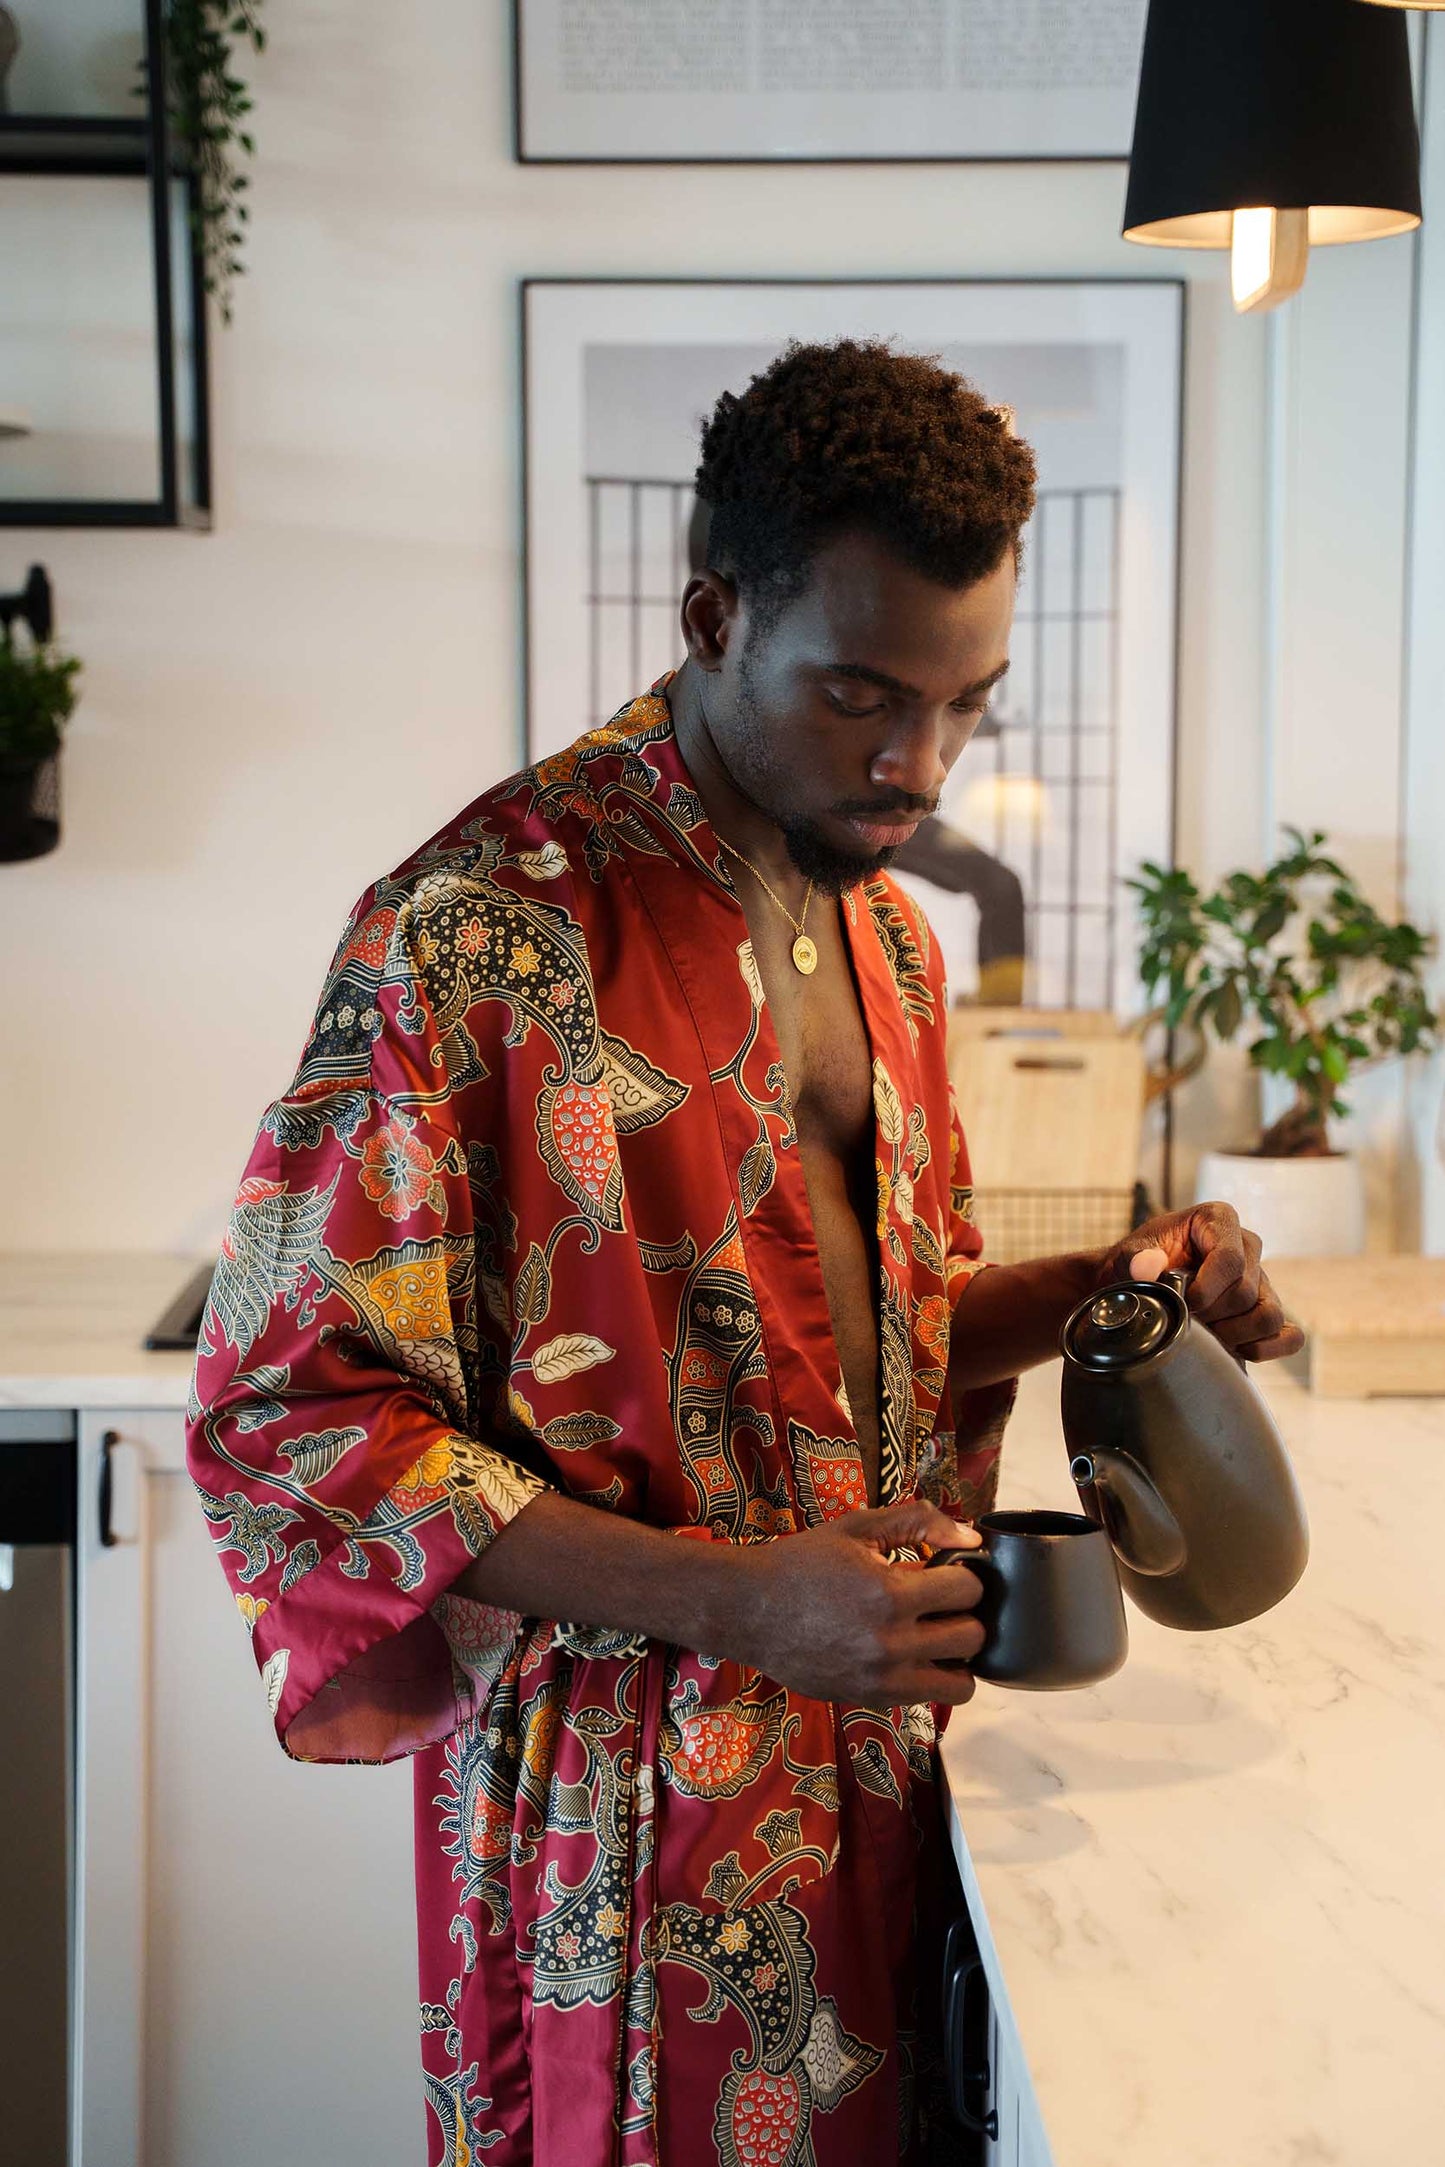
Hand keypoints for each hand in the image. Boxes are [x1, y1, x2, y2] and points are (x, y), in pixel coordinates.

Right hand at [728, 1500, 987, 1708]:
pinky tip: (910, 1654)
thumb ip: (918, 1523)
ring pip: (960, 1684)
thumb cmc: (803, 1562)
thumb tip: (972, 1538)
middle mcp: (890, 1644)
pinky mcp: (868, 1700)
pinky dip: (929, 1677)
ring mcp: (880, 1679)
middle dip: (965, 1614)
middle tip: (943, 1604)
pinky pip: (927, 1698)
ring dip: (957, 1657)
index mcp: (889, 1594)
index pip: (968, 1590)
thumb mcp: (858, 1528)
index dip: (964, 1575)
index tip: (947, 1572)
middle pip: (973, 1638)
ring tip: (935, 1636)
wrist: (749, 1609)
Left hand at [1103, 1202, 1305, 1362]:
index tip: (1184, 1304)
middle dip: (1211, 1314)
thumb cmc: (1136, 1266)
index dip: (1206, 1290)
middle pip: (1245, 1292)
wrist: (1139, 1287)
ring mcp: (1262, 1278)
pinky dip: (1267, 1348)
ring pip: (1269, 1315)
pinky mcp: (1268, 1308)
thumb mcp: (1126, 1256)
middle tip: (1184, 1318)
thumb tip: (1148, 1267)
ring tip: (1204, 1333)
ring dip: (1234, 1334)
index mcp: (1217, 1219)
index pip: (1229, 1259)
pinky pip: (1289, 1335)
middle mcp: (1247, 1245)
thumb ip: (1134, 1259)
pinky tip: (1235, 1349)